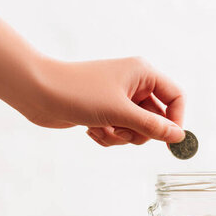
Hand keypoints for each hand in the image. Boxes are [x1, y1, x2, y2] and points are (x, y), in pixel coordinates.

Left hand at [28, 57, 184, 145]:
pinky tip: (90, 129)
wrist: (37, 92)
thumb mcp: (120, 112)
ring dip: (120, 136)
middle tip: (122, 130)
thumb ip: (152, 126)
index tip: (171, 141)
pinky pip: (120, 133)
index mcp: (143, 73)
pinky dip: (108, 136)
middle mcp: (134, 84)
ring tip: (101, 128)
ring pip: (137, 129)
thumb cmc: (78, 93)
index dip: (177, 120)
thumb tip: (178, 137)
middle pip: (156, 118)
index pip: (176, 97)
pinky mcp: (105, 111)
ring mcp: (119, 99)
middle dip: (139, 131)